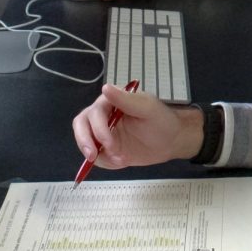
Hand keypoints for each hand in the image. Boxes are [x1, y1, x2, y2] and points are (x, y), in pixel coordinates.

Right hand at [72, 84, 203, 167]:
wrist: (170, 141)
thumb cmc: (161, 120)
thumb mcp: (147, 108)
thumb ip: (126, 100)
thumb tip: (105, 88)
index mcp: (112, 101)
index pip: (94, 112)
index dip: (97, 128)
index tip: (108, 143)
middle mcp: (104, 115)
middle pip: (81, 125)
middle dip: (85, 141)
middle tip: (94, 156)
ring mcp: (103, 132)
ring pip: (84, 141)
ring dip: (98, 154)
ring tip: (119, 159)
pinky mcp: (106, 148)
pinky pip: (96, 156)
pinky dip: (105, 162)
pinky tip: (122, 161)